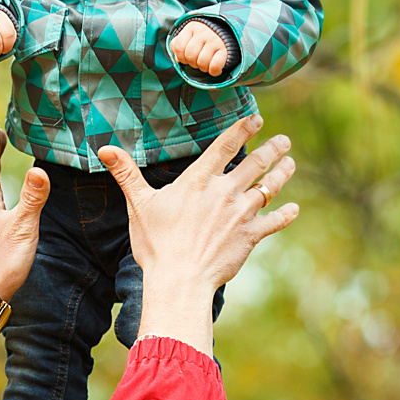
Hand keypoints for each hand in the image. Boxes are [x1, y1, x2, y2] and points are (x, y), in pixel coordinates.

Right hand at [98, 117, 296, 354]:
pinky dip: (285, 215)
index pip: (225, 146)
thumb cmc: (156, 245)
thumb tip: (105, 149)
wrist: (179, 281)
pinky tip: (294, 209)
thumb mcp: (139, 205)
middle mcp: (224, 193)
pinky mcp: (249, 237)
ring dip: (282, 173)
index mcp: (199, 181)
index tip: (256, 118)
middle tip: (283, 140)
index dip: (243, 129)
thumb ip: (126, 173)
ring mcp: (240, 214)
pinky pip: (273, 222)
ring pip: (269, 187)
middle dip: (272, 148)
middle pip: (255, 163)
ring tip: (290, 163)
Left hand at [170, 19, 230, 78]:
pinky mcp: (225, 50)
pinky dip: (214, 71)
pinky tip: (214, 69)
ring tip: (206, 64)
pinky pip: (215, 66)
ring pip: (202, 62)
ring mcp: (215, 40)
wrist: (226, 35)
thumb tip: (177, 58)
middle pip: (190, 56)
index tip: (187, 57)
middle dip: (192, 63)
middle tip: (198, 60)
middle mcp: (203, 31)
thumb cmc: (202, 40)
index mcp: (192, 27)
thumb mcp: (188, 37)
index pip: (179, 47)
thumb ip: (177, 45)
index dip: (181, 57)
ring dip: (203, 68)